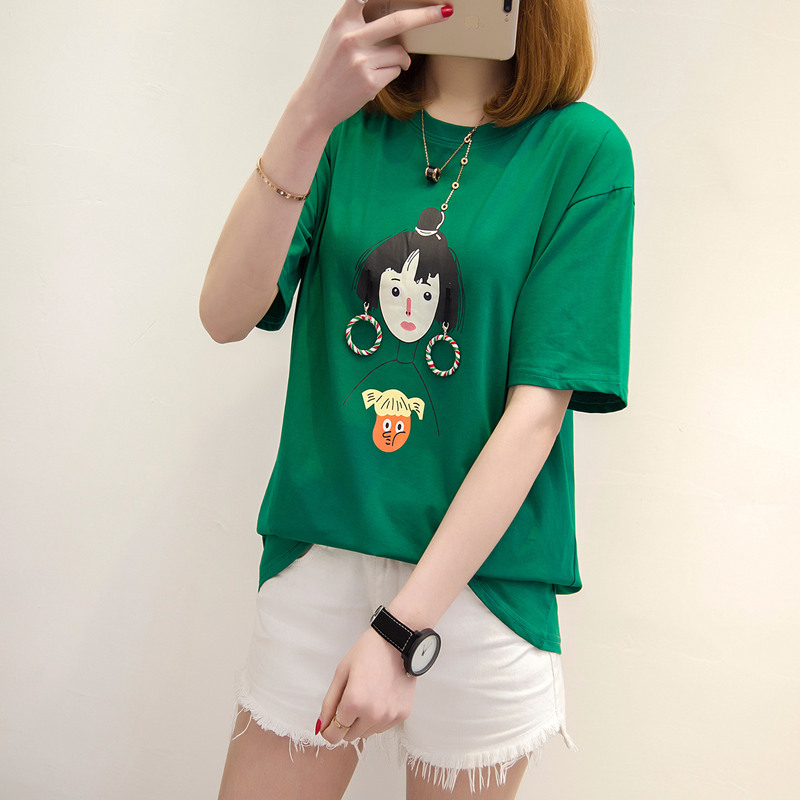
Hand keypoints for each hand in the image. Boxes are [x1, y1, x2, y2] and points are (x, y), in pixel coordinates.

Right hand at [295, 0, 449, 134]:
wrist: (316, 104)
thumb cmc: (330, 68)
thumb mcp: (336, 37)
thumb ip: (358, 22)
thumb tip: (397, 16)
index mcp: (342, 22)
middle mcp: (352, 39)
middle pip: (398, 21)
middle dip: (426, 16)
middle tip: (445, 11)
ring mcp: (362, 62)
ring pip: (400, 52)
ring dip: (399, 59)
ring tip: (378, 66)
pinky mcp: (371, 82)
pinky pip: (396, 71)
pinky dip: (392, 73)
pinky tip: (373, 79)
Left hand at [317, 626, 416, 743]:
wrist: (398, 642)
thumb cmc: (368, 652)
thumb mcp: (342, 673)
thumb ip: (329, 703)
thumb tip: (321, 726)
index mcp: (354, 703)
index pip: (334, 735)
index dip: (328, 730)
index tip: (329, 723)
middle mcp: (373, 714)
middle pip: (350, 736)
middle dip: (346, 723)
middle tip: (351, 701)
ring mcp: (389, 716)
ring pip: (367, 733)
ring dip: (362, 722)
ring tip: (367, 696)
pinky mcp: (402, 715)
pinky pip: (382, 727)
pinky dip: (378, 718)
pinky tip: (379, 698)